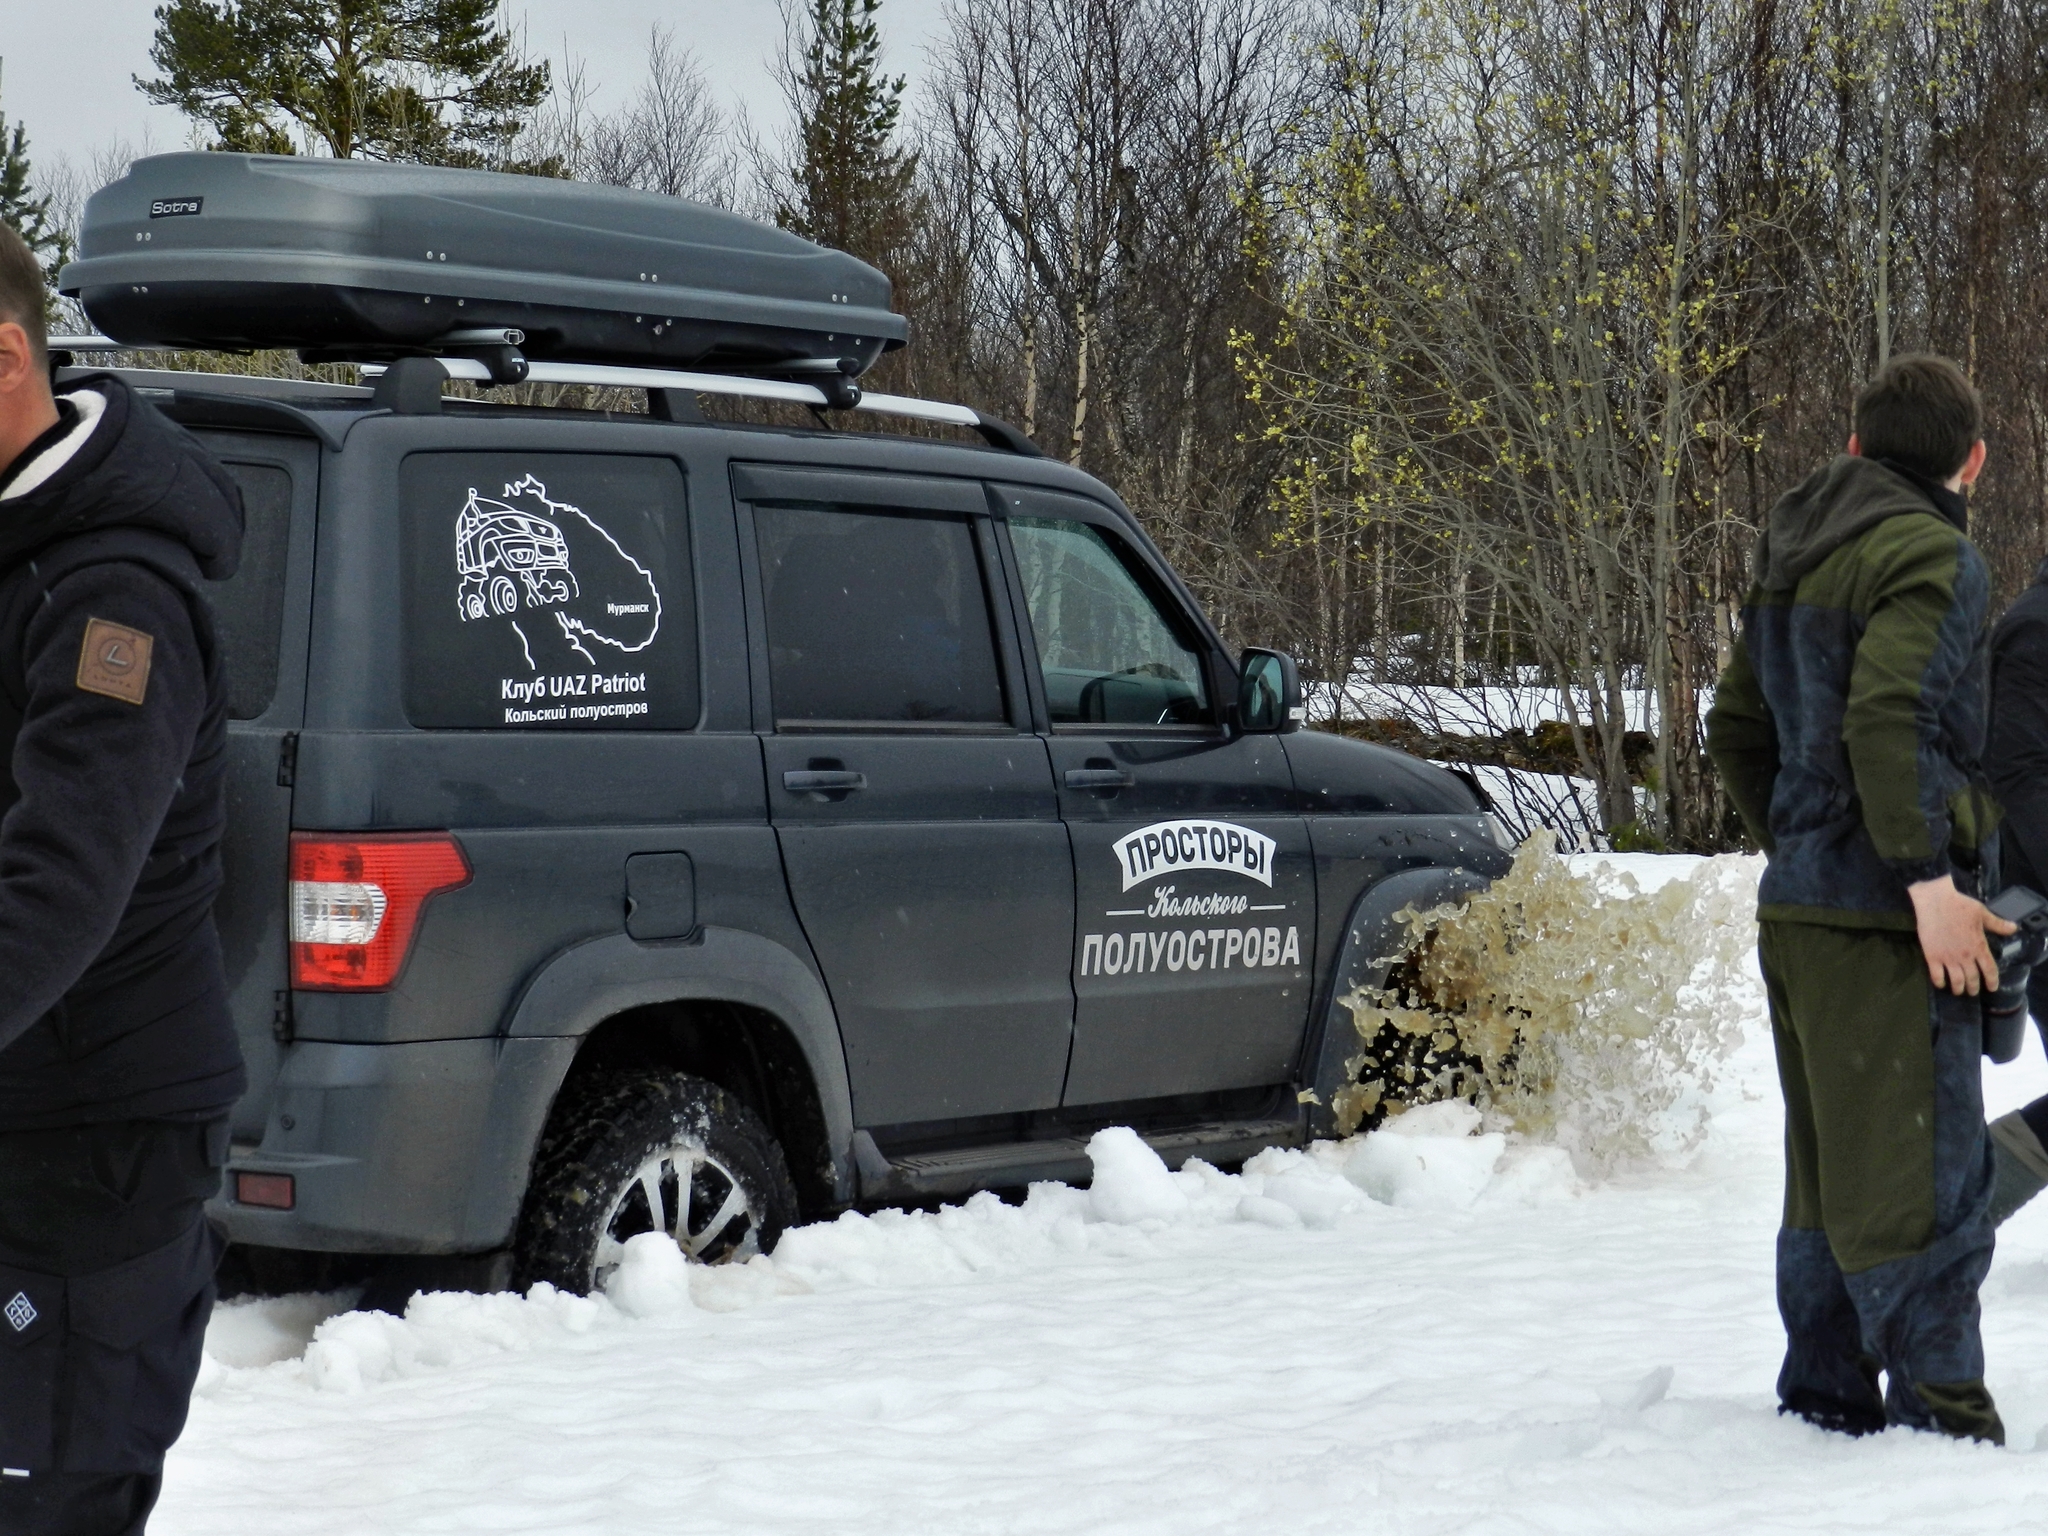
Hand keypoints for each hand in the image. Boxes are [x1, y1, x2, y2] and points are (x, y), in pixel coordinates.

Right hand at [1907, 875, 2016, 994]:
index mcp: (1979, 946)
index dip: (1992, 981)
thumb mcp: (1982, 913)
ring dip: (1959, 989)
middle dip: (1974, 988)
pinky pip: (1937, 975)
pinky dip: (1940, 983)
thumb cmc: (1960, 905)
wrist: (1935, 902)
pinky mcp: (1932, 956)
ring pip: (1956, 981)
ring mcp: (1948, 957)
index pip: (1989, 970)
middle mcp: (1965, 956)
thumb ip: (1998, 924)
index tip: (1992, 987)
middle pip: (1972, 979)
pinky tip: (1941, 984)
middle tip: (1973, 991)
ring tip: (1959, 991)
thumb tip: (2014, 928)